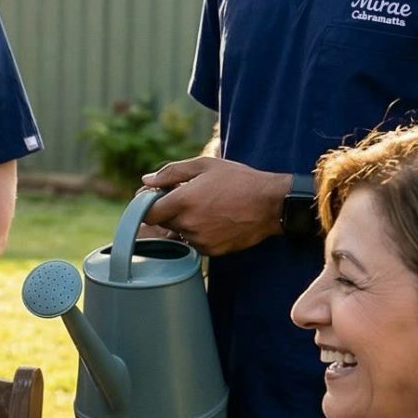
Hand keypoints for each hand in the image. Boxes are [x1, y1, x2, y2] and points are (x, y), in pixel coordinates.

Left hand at [140, 156, 288, 255]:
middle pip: (162, 222)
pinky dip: (198, 233)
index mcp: (182, 201)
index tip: (155, 199)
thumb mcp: (204, 166)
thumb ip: (171, 172)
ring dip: (184, 223)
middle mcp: (188, 224)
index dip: (147, 206)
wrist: (271, 204)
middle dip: (169, 211)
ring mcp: (200, 240)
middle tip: (188, 198)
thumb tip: (146, 181)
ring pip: (179, 233)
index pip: (147, 213)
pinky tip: (215, 220)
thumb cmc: (239, 180)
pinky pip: (194, 243)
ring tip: (206, 208)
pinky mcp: (212, 251)